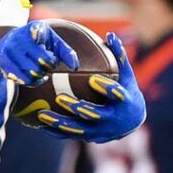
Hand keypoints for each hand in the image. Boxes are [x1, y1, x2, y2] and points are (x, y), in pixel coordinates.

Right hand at [0, 21, 72, 85]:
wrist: (10, 41)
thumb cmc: (38, 43)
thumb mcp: (53, 42)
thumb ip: (67, 53)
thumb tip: (75, 67)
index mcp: (34, 27)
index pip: (39, 34)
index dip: (42, 42)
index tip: (43, 45)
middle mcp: (19, 37)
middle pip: (41, 61)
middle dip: (49, 66)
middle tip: (48, 63)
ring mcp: (10, 50)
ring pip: (32, 72)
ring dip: (40, 75)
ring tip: (40, 70)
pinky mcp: (4, 63)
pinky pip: (23, 80)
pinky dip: (32, 82)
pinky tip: (34, 78)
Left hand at [30, 33, 146, 143]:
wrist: (133, 121)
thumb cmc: (127, 92)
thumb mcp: (127, 75)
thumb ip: (119, 56)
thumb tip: (110, 34)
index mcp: (124, 102)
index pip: (116, 95)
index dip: (106, 88)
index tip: (94, 79)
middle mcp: (113, 119)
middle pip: (94, 115)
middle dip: (77, 108)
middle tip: (60, 98)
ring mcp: (101, 131)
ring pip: (78, 128)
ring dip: (60, 123)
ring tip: (42, 115)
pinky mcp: (91, 138)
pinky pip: (70, 135)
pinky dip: (55, 131)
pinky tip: (39, 124)